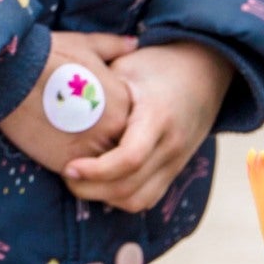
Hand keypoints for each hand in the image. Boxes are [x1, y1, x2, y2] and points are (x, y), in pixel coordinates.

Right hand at [0, 30, 136, 173]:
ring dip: (91, 162)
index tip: (92, 115)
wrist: (13, 72)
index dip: (111, 120)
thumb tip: (135, 43)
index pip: (131, 124)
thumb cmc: (48, 54)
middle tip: (80, 134)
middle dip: (104, 144)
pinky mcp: (69, 164)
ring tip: (68, 148)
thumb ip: (115, 47)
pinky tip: (57, 156)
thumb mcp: (87, 44)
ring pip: (102, 167)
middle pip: (118, 147)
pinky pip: (80, 178)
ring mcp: (93, 149)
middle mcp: (114, 129)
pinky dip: (74, 172)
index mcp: (123, 102)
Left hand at [64, 41, 232, 210]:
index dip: (96, 170)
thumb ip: (99, 85)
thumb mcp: (127, 64)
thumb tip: (58, 94)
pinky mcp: (175, 170)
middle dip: (91, 189)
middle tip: (64, 174)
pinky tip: (100, 185)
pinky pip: (147, 198)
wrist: (205, 71)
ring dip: (104, 197)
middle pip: (130, 186)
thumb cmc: (157, 64)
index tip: (69, 166)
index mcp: (157, 116)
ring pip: (138, 199)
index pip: (130, 158)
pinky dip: (121, 198)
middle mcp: (171, 144)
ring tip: (78, 181)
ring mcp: (176, 161)